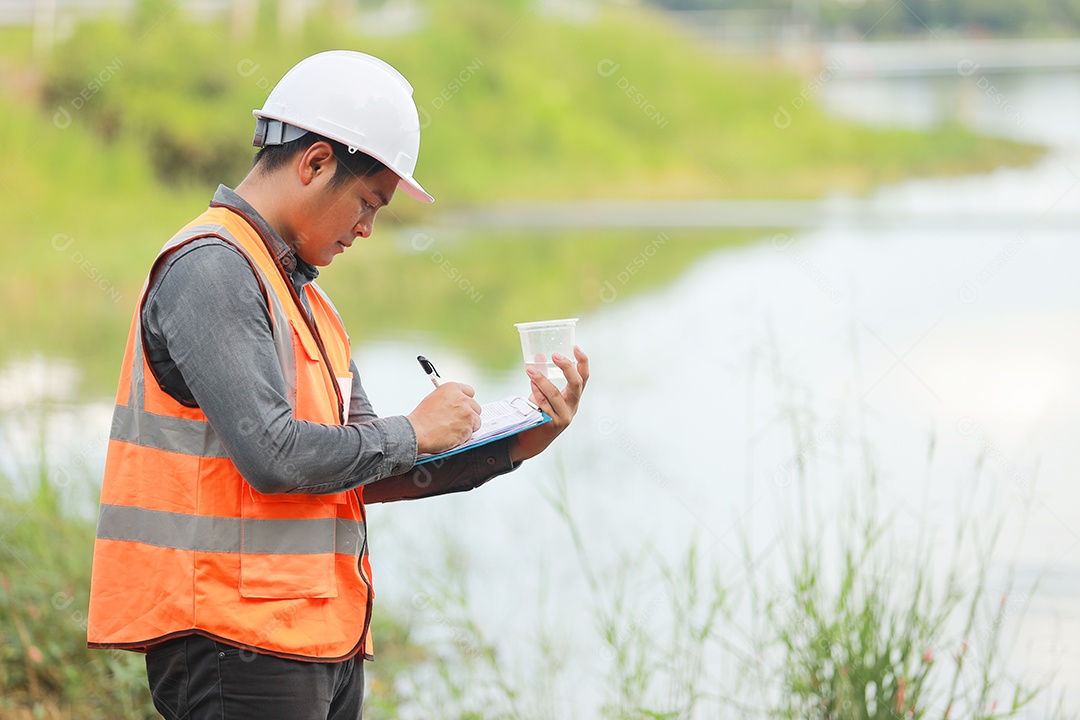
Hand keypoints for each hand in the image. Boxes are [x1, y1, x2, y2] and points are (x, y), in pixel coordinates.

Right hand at [406, 383, 482, 453]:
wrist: (417, 432)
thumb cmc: (421, 419)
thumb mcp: (434, 399)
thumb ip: (449, 399)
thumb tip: (455, 404)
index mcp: (452, 388)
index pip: (469, 392)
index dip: (466, 401)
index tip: (463, 407)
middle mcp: (462, 398)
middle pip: (475, 406)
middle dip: (468, 414)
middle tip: (457, 421)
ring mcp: (467, 413)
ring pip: (476, 420)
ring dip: (468, 426)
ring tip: (453, 429)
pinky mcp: (468, 427)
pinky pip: (472, 432)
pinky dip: (465, 436)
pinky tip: (453, 436)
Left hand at [510, 346, 588, 462]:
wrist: (533, 439)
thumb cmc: (540, 412)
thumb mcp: (545, 394)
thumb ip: (544, 377)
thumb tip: (538, 355)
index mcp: (574, 397)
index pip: (584, 378)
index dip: (582, 362)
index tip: (576, 347)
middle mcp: (572, 407)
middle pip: (576, 384)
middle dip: (566, 367)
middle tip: (555, 354)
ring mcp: (563, 417)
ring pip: (555, 394)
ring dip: (541, 379)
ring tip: (530, 369)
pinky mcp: (551, 424)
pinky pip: (542, 404)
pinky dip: (535, 392)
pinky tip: (530, 383)